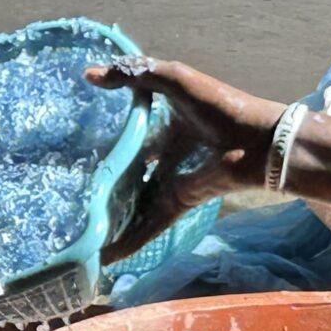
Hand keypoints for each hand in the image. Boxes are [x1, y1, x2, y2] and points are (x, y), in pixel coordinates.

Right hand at [86, 58, 286, 263]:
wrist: (258, 142)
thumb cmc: (219, 106)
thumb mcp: (173, 79)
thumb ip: (134, 73)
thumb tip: (89, 74)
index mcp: (168, 126)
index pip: (132, 132)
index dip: (109, 135)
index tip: (79, 142)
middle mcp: (166, 156)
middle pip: (131, 171)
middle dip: (106, 181)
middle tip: (72, 189)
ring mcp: (171, 181)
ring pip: (134, 203)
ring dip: (112, 217)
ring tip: (81, 230)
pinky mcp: (177, 202)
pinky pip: (149, 225)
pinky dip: (129, 242)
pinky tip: (105, 256)